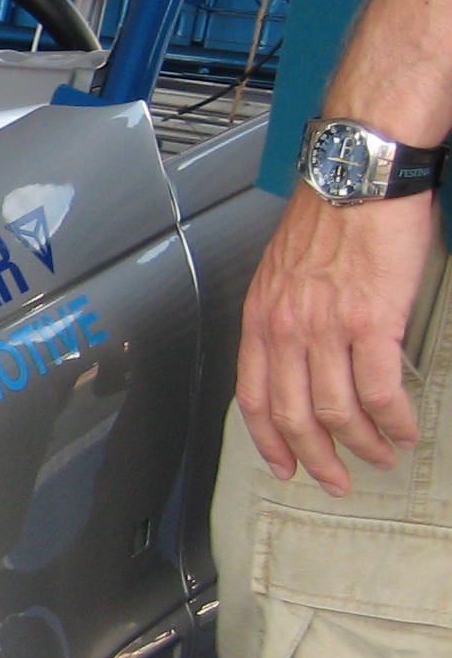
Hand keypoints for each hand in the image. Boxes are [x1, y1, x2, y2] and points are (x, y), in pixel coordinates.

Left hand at [234, 187, 435, 492]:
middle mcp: (285, 329)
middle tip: (336, 481)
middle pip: (292, 416)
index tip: (283, 465)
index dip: (268, 440)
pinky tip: (405, 431)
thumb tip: (301, 356)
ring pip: (337, 412)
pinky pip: (380, 392)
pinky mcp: (371, 323)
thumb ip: (286, 316)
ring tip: (381, 457)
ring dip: (362, 446)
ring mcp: (326, 329)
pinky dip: (394, 421)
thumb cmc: (330, 216)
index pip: (252, 397)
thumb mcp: (284, 271)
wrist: (359, 176)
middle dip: (316, 458)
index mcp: (260, 318)